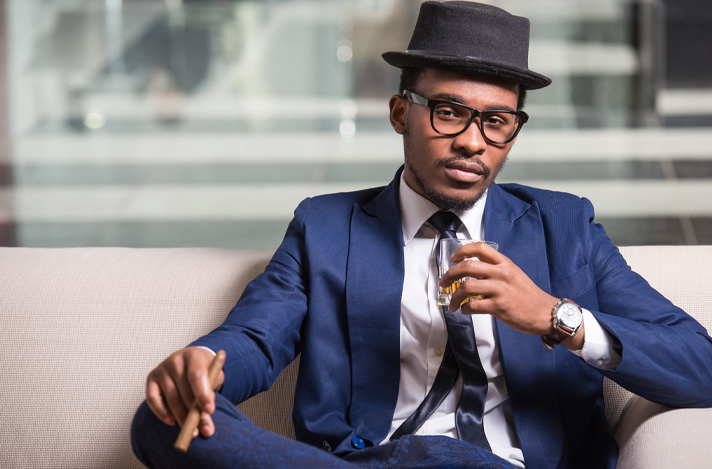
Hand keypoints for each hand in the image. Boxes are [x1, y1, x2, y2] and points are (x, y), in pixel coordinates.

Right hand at [145, 346, 224, 437]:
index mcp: (194, 355)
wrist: (193, 360)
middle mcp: (175, 360)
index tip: (209, 410)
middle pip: (184, 390)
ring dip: (182, 418)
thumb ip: (211, 391)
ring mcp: (161, 369)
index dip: (202, 394)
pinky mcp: (151, 378)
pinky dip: (162, 413)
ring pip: (171, 398)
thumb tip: (204, 413)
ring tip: (193, 431)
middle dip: (195, 413)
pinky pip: (153, 399)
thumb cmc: (205, 370)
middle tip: (205, 429)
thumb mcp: (214, 376)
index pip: (197, 375)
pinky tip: (173, 422)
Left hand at [440, 242, 566, 338]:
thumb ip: (495, 269)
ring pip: (467, 287)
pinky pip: (473, 306)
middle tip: (444, 282)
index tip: (453, 258)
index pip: (480, 248)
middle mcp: (502, 274)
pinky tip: (465, 310)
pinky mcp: (499, 307)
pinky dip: (465, 309)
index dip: (462, 251)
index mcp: (504, 264)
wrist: (545, 312)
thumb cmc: (528, 295)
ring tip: (453, 303)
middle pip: (467, 266)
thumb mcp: (514, 274)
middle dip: (450, 274)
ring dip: (454, 296)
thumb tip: (473, 270)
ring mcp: (500, 290)